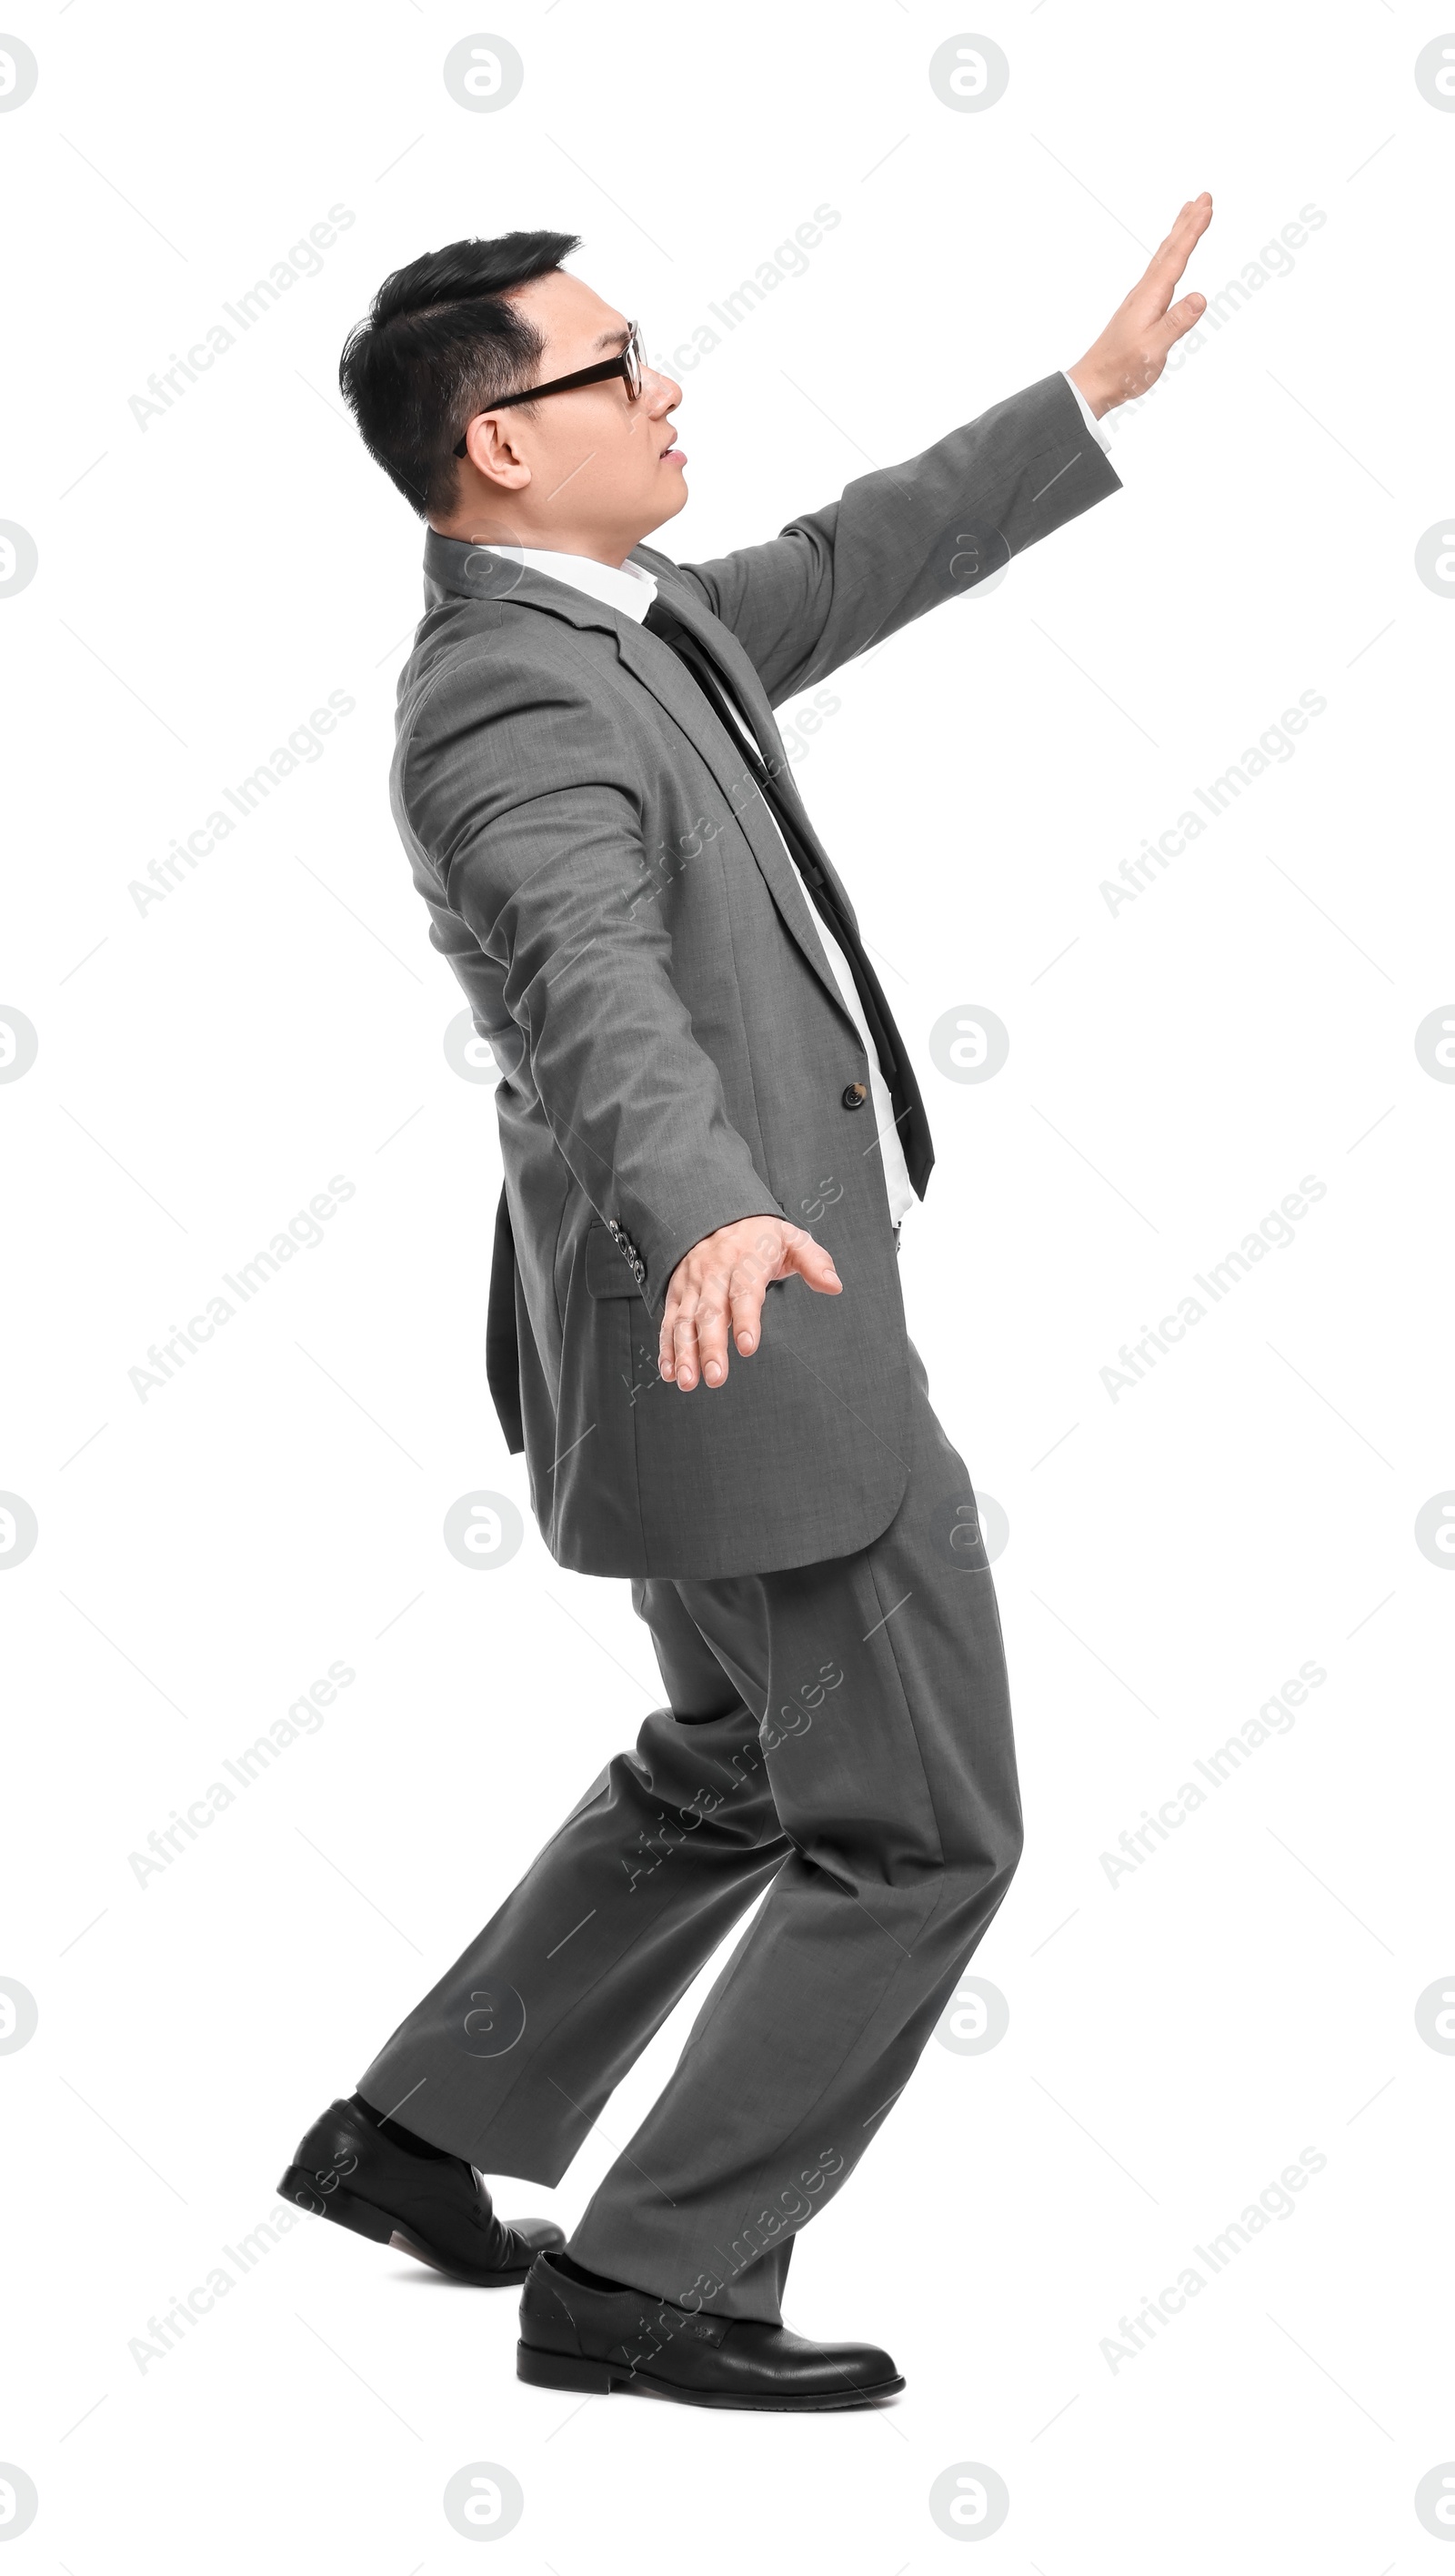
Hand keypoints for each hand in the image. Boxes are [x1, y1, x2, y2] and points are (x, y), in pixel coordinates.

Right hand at [659, 1216, 841, 1391]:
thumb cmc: (760, 1236)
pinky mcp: (677, 1293)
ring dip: (684, 1353)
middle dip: (710, 1347)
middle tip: (716, 1377)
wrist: (719, 1217)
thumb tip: (834, 1284)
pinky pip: (669, 1321)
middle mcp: (714, 1272)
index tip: (747, 1347)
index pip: (744, 1291)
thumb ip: (814, 1262)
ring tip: (687, 1382)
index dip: (745, 1320)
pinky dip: (666, 1347)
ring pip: (684, 1320)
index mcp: (745, 1259)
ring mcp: (693, 1283)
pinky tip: (669, 1371)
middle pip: (710, 1312)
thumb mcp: (792, 1240)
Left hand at [1068, 192, 1212, 416]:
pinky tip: (1170, 257)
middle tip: (1204, 196)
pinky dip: (1169, 254)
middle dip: (1188, 222)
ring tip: (1190, 213)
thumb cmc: (1123, 369)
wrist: (1095, 382)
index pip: (1176, 257)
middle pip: (1169, 249)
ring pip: (1163, 257)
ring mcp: (1142, 298)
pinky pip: (1159, 271)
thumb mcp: (1153, 349)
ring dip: (1178, 233)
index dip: (1192, 231)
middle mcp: (1145, 291)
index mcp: (1151, 297)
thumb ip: (1176, 323)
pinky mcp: (1140, 308)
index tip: (1207, 206)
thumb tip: (1201, 297)